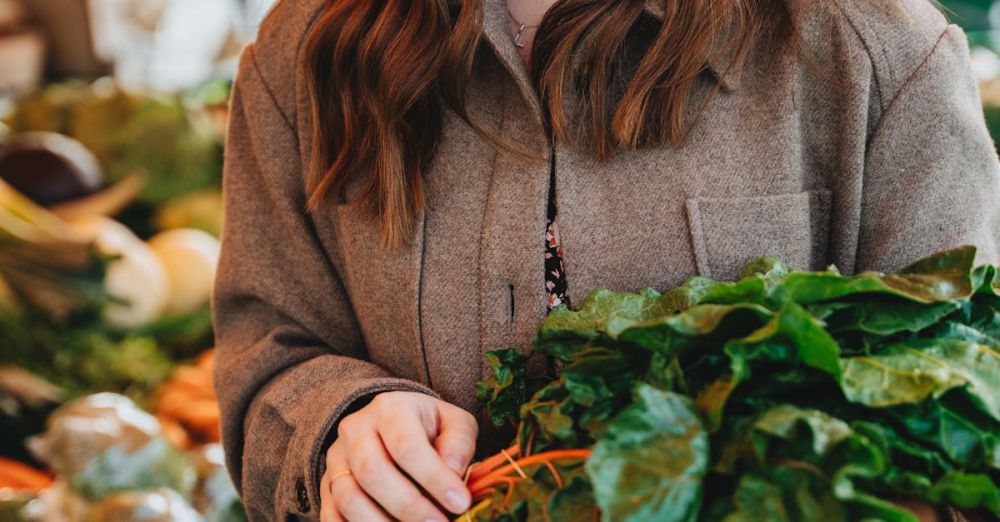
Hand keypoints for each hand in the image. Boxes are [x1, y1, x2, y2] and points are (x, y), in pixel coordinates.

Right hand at [319, 392, 478, 521]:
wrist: (395, 425)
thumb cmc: (430, 428)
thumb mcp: (455, 424)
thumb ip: (459, 445)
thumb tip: (453, 474)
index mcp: (390, 408)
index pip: (406, 445)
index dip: (433, 478)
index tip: (460, 503)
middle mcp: (355, 429)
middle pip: (371, 471)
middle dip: (408, 506)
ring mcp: (336, 458)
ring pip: (348, 497)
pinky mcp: (326, 485)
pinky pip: (331, 515)